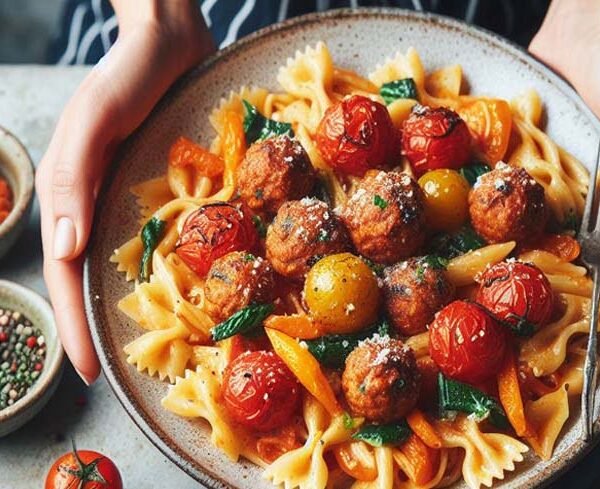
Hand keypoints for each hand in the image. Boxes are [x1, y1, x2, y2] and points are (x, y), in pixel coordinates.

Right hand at [35, 0, 213, 383]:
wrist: (172, 42)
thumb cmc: (127, 74)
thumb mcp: (94, 121)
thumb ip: (73, 178)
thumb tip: (66, 249)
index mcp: (72, 194)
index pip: (65, 273)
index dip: (75, 323)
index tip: (87, 370)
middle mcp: (98, 203)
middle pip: (93, 277)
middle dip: (99, 327)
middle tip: (115, 374)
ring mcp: (131, 198)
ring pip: (126, 263)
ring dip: (133, 305)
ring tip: (152, 349)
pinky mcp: (165, 189)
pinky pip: (163, 238)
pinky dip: (170, 269)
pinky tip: (191, 293)